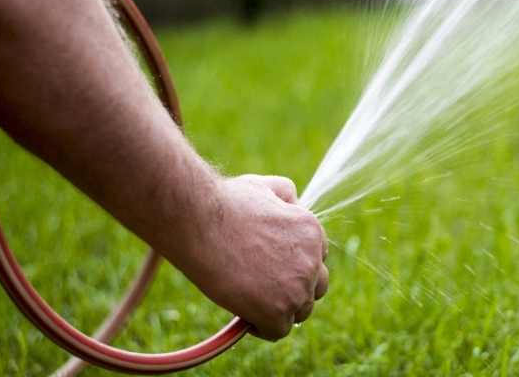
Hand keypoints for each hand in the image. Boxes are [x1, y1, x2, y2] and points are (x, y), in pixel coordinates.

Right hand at [171, 174, 328, 340]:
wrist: (200, 222)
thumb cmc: (225, 203)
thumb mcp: (264, 186)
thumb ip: (285, 194)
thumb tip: (294, 202)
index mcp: (312, 231)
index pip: (318, 259)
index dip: (296, 266)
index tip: (275, 270)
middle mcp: (312, 260)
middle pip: (315, 288)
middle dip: (293, 289)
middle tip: (265, 288)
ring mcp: (297, 288)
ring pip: (300, 312)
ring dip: (280, 309)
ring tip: (252, 300)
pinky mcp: (277, 310)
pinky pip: (278, 331)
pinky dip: (262, 327)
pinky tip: (244, 314)